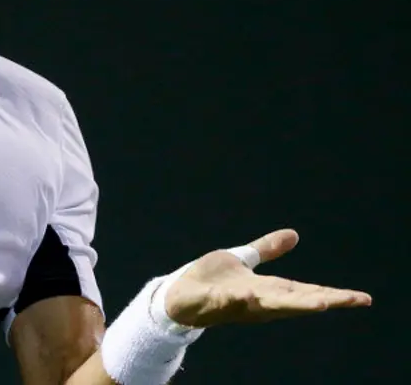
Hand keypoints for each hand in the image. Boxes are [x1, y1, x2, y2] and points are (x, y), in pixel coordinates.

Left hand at [165, 228, 371, 328]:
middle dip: (325, 300)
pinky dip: (237, 298)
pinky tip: (247, 293)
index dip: (335, 295)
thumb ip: (267, 249)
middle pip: (296, 301)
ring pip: (268, 304)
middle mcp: (258, 300)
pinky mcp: (212, 301)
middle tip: (355, 300)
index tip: (362, 298)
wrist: (177, 296)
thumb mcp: (243, 261)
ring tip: (322, 303)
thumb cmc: (211, 282)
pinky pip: (226, 300)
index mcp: (268, 290)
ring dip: (293, 304)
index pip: (306, 292)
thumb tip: (294, 234)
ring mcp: (237, 302)